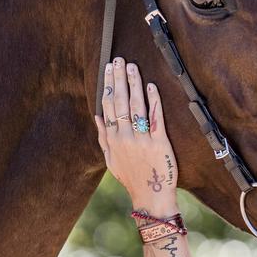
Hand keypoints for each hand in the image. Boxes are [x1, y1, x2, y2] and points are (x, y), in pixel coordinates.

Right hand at [94, 57, 178, 213]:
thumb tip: (97, 116)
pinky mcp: (159, 144)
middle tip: (119, 60)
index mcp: (112, 140)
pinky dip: (153, 102)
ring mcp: (142, 140)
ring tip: (133, 67)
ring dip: (134, 84)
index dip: (108, 85)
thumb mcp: (111, 160)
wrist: (151, 197)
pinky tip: (152, 86)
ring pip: (136, 107)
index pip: (107, 106)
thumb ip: (103, 137)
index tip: (107, 69)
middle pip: (120, 102)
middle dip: (119, 79)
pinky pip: (155, 119)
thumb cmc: (132, 179)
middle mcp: (125, 138)